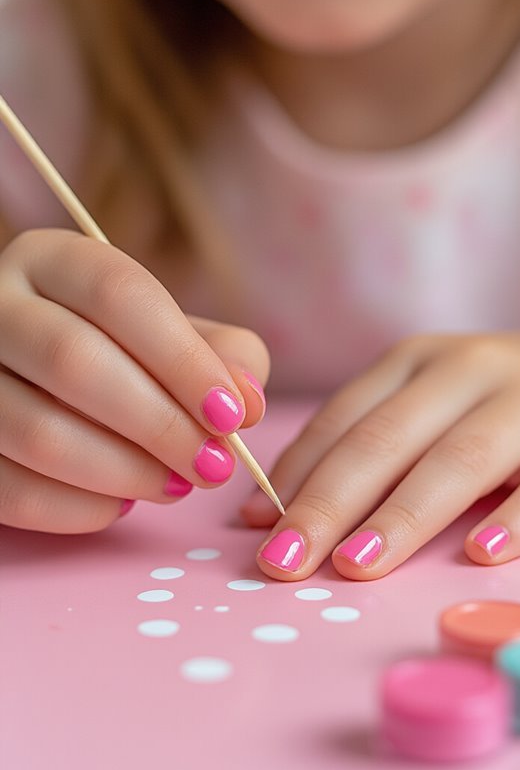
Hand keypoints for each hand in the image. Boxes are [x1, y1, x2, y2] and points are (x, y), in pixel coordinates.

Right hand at [0, 229, 268, 531]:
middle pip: (74, 362)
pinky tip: (120, 503)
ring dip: (124, 473)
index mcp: (52, 261)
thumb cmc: (121, 354)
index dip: (183, 359)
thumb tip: (246, 403)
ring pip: (38, 433)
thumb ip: (222, 357)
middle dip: (160, 426)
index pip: (119, 295)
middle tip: (214, 466)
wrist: (37, 380)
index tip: (232, 416)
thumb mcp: (173, 335)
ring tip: (175, 486)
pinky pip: (12, 490)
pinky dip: (78, 509)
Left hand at [242, 331, 519, 579]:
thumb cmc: (491, 399)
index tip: (257, 532)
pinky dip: (519, 514)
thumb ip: (353, 446)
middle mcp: (468, 371)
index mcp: (416, 361)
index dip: (297, 476)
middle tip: (288, 560)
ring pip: (462, 459)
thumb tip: (261, 514)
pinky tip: (480, 551)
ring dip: (405, 514)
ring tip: (359, 563)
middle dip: (331, 503)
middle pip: (388, 440)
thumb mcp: (422, 402)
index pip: (344, 420)